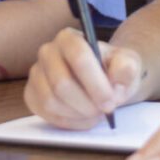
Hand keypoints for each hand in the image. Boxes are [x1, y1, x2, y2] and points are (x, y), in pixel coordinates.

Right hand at [25, 27, 146, 129]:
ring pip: (51, 102)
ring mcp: (36, 74)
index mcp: (69, 38)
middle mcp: (47, 52)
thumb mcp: (128, 64)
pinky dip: (68, 122)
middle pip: (61, 84)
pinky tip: (82, 118)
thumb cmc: (112, 70)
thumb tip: (116, 78)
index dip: (95, 84)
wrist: (103, 80)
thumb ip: (126, 67)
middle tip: (104, 111)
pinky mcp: (32, 95)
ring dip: (78, 114)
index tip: (111, 101)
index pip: (78, 57)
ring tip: (95, 113)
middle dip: (87, 104)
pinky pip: (46, 114)